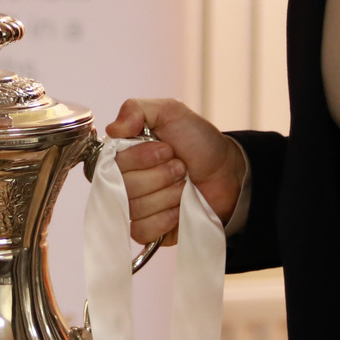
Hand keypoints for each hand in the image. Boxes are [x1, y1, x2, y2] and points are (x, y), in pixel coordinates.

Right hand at [104, 99, 247, 244]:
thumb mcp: (170, 112)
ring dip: (167, 196)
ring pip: (134, 209)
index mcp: (123, 154)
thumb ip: (135, 109)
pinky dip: (164, 219)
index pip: (111, 164)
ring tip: (183, 186)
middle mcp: (123, 181)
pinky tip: (179, 209)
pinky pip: (141, 230)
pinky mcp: (148, 229)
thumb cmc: (198, 142)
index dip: (141, 158)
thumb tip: (111, 129)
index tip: (167, 150)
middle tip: (180, 167)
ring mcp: (134, 208)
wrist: (227, 172)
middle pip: (123, 188)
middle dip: (160, 176)